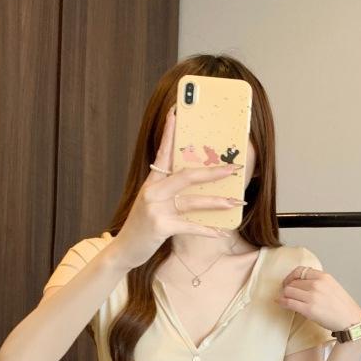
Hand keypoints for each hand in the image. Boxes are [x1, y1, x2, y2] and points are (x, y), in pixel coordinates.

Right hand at [112, 104, 246, 270]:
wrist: (124, 248)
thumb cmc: (143, 226)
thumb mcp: (152, 203)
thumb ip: (170, 192)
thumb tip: (198, 186)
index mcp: (152, 182)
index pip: (162, 151)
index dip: (170, 132)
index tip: (176, 112)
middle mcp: (153, 191)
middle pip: (187, 175)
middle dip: (213, 172)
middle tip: (233, 168)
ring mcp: (156, 208)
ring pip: (192, 201)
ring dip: (217, 202)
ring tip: (236, 201)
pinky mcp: (160, 226)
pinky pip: (190, 226)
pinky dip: (207, 230)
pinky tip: (221, 232)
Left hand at [276, 264, 360, 331]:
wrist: (351, 321)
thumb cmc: (343, 307)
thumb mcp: (333, 287)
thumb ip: (319, 282)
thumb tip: (302, 284)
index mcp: (324, 277)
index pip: (300, 270)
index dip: (291, 276)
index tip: (289, 282)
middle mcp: (317, 284)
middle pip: (292, 282)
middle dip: (288, 288)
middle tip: (287, 294)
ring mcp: (312, 297)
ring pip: (288, 291)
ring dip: (284, 295)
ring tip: (284, 299)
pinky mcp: (309, 309)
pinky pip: (289, 302)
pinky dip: (282, 302)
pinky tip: (280, 303)